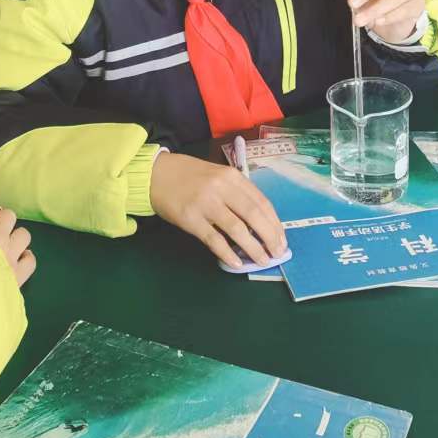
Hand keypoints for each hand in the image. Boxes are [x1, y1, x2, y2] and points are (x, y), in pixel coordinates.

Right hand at [0, 199, 35, 286]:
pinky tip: (18, 262)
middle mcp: (0, 234)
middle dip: (1, 220)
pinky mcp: (19, 273)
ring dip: (15, 238)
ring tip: (6, 246)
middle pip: (9, 215)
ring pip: (24, 234)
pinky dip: (26, 259)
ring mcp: (12, 253)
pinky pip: (30, 260)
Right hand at [149, 151, 286, 268]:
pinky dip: (227, 253)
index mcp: (232, 177)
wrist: (156, 174)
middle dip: (269, 237)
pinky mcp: (190, 218)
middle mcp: (221, 188)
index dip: (274, 223)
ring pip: (237, 229)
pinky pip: (213, 239)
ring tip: (262, 260)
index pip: (261, 202)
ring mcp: (205, 203)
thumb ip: (237, 193)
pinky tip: (237, 262)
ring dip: (253, 248)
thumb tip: (259, 223)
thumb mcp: (218, 176)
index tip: (282, 239)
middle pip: (253, 216)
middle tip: (277, 254)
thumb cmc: (190, 176)